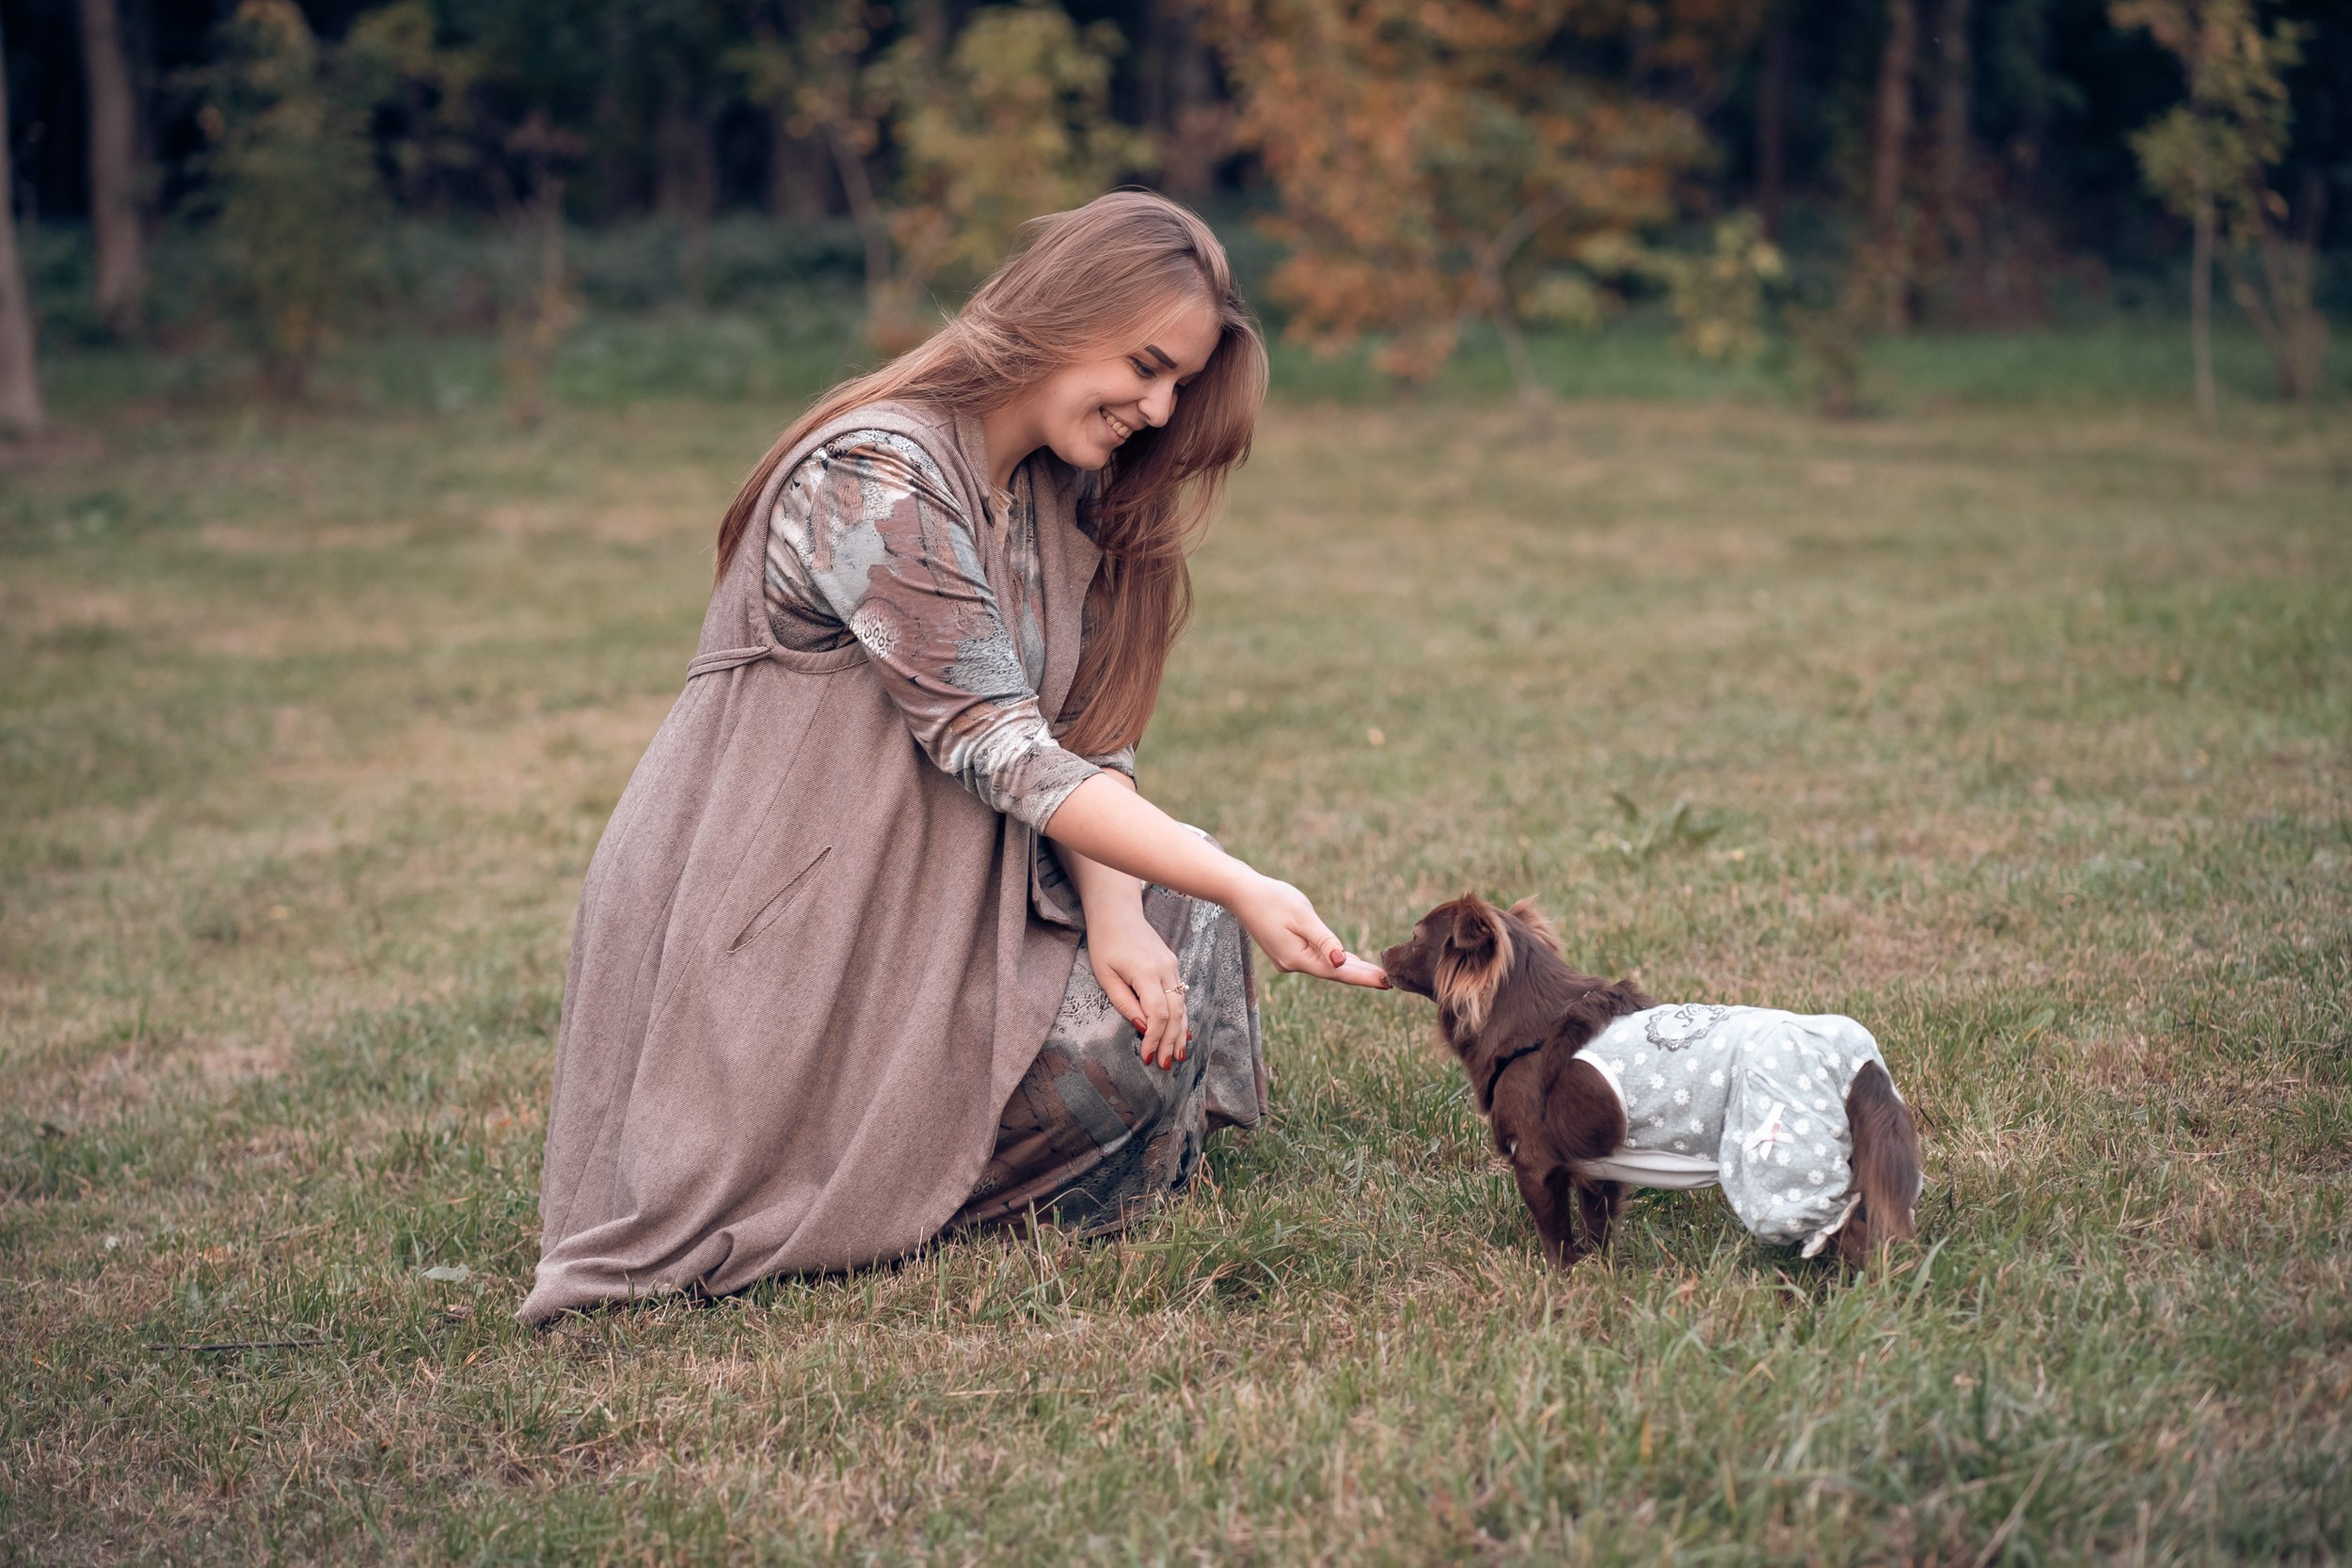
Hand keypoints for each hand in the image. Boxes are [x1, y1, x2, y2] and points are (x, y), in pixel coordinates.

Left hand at [1086, 907, 1192, 1069]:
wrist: (1117, 911)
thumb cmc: (1105, 942)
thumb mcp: (1106, 975)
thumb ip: (1125, 1003)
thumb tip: (1142, 1027)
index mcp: (1147, 972)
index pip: (1158, 1014)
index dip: (1155, 1038)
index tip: (1147, 1056)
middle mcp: (1166, 969)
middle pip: (1175, 1013)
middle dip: (1170, 1041)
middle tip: (1165, 1065)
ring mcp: (1173, 966)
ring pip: (1183, 1005)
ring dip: (1180, 1032)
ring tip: (1178, 1056)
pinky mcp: (1172, 965)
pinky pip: (1181, 995)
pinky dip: (1181, 1016)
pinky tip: (1183, 1033)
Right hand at [1228, 874, 1390, 988]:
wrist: (1240, 893)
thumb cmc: (1272, 899)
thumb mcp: (1302, 916)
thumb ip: (1324, 940)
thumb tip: (1341, 962)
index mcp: (1298, 958)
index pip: (1339, 972)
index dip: (1364, 977)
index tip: (1386, 982)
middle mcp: (1292, 964)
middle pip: (1333, 973)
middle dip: (1361, 975)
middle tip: (1389, 980)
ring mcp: (1287, 959)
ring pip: (1325, 967)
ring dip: (1349, 969)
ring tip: (1375, 973)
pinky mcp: (1285, 951)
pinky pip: (1316, 960)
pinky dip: (1334, 960)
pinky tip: (1347, 960)